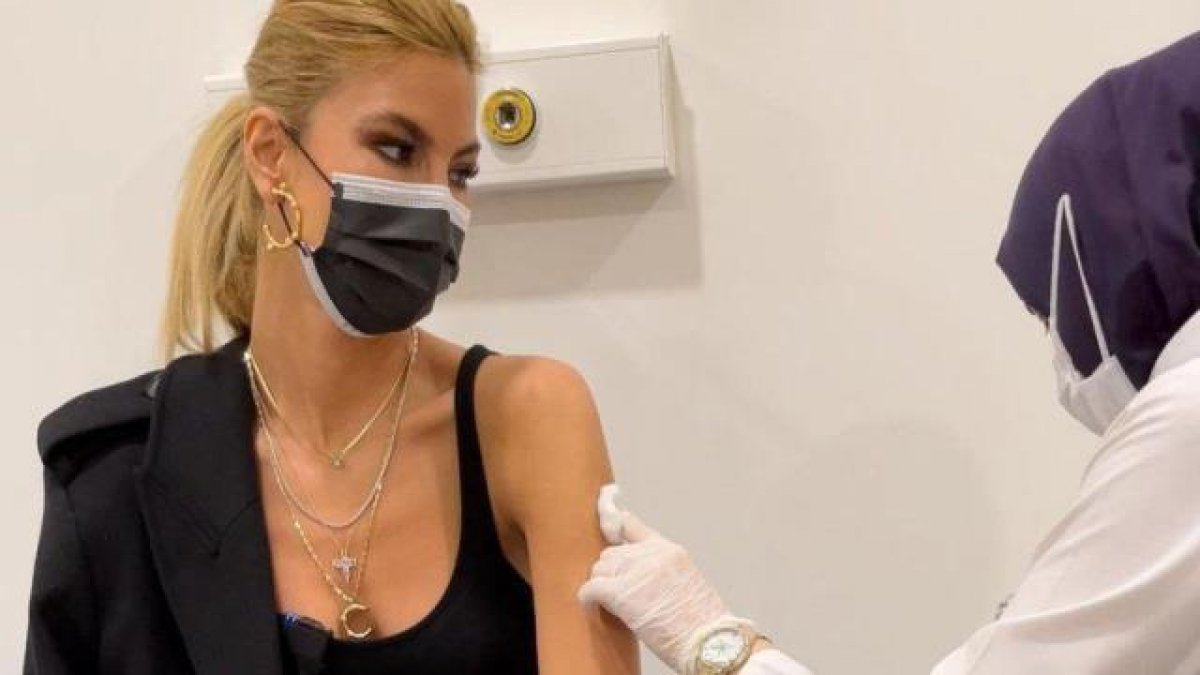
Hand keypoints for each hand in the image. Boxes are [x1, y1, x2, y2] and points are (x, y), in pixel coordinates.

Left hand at [578, 484, 729, 673]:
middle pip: (611, 553)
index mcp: (669, 550)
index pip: (630, 526)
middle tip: (615, 592)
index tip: (607, 535)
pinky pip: (591, 588)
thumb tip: (635, 574)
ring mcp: (636, 571)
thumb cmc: (701, 622)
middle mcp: (651, 554)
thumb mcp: (686, 580)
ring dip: (600, 585)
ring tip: (608, 603)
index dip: (614, 530)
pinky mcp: (621, 593)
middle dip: (610, 572)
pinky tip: (593, 607)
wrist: (708, 641)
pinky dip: (588, 599)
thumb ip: (661, 568)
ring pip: (599, 569)